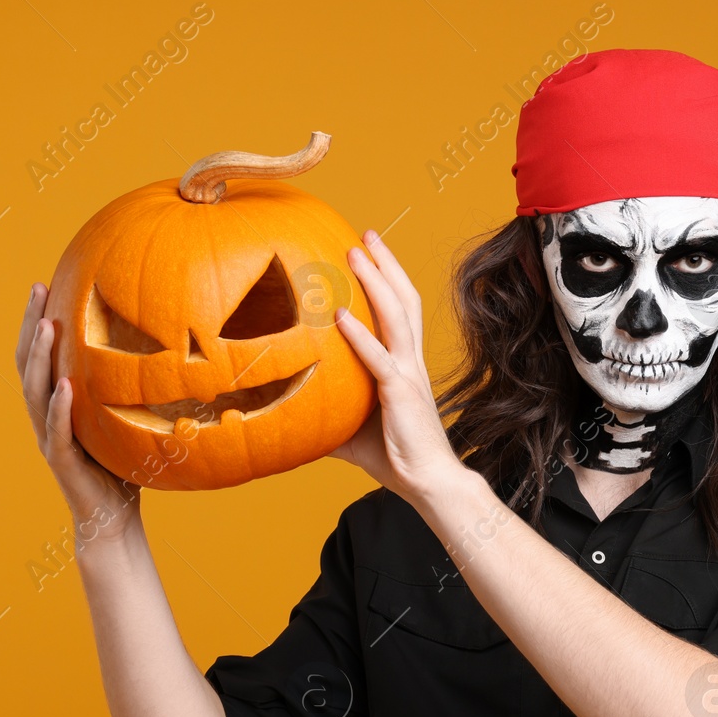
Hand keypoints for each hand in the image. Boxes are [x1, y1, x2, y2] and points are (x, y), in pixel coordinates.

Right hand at [15, 283, 140, 547]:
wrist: (113, 519)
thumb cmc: (123, 468)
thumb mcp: (123, 418)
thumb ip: (126, 389)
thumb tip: (165, 348)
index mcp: (57, 404)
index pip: (40, 355)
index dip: (36, 320)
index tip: (44, 284)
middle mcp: (46, 417)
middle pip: (27, 364)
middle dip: (30, 325)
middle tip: (37, 289)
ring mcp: (51, 439)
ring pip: (35, 392)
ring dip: (40, 357)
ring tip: (46, 326)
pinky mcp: (62, 462)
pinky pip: (58, 431)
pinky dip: (60, 409)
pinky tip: (65, 386)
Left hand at [328, 231, 468, 505]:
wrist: (428, 482)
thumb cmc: (394, 456)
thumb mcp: (352, 427)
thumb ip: (328, 411)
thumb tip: (289, 411)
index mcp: (405, 364)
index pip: (400, 310)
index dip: (388, 277)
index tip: (369, 249)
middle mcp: (411, 361)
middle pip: (404, 299)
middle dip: (386, 264)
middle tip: (365, 234)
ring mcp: (408, 374)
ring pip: (396, 316)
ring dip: (376, 282)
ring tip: (356, 253)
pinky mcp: (400, 394)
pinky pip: (378, 359)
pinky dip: (359, 336)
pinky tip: (339, 317)